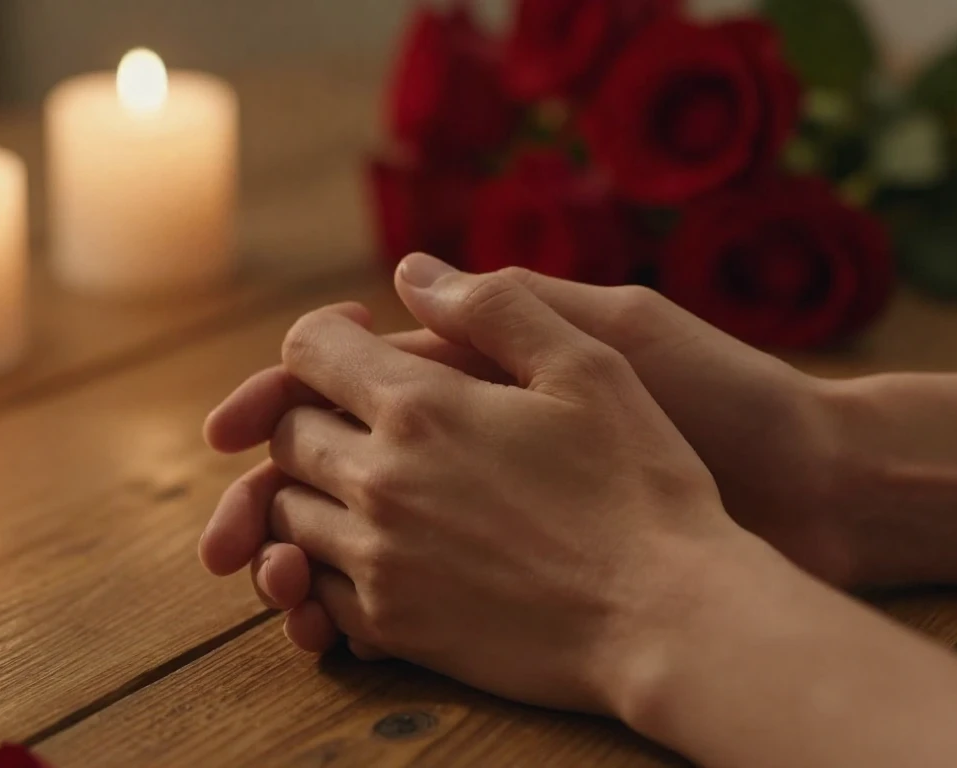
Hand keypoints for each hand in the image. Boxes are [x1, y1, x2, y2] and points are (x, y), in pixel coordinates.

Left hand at [205, 256, 772, 716]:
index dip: (323, 336)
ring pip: (291, 516)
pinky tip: (379, 551)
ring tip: (366, 483)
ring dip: (313, 490)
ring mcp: (381, 562)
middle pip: (288, 436)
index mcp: (421, 408)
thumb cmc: (641, 486)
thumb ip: (494, 308)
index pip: (307, 351)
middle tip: (361, 415)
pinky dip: (326, 565)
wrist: (667, 620)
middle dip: (311, 413)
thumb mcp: (590, 365)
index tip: (356, 340)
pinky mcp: (395, 627)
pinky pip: (319, 589)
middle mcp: (381, 484)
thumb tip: (412, 273)